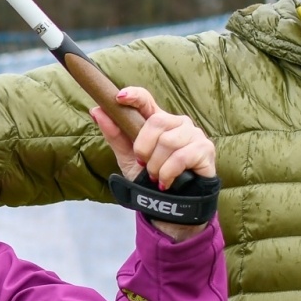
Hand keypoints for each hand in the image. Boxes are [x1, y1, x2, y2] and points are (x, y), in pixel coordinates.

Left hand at [91, 86, 216, 241]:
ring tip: (156, 176)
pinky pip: (181, 157)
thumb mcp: (127, 158)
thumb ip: (114, 135)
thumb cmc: (149, 177)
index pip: (146, 100)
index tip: (119, 98)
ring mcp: (193, 134)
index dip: (134, 95)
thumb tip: (96, 111)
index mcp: (157, 121)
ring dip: (156, 165)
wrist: (169, 205)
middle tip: (143, 164)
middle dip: (143, 148)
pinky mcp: (205, 149)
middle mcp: (177, 123)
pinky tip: (166, 182)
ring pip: (168, 141)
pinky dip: (168, 173)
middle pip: (156, 122)